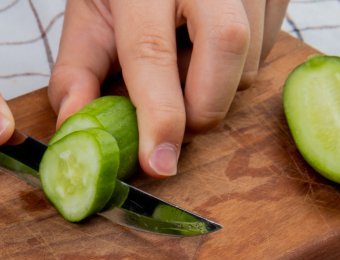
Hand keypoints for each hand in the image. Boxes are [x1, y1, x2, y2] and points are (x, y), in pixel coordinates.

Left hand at [48, 0, 289, 176]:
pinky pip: (267, 52)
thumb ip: (77, 72)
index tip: (160, 163)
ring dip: (218, 88)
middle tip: (176, 118)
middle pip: (225, 49)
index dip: (159, 117)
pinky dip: (237, 68)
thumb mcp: (89, 17)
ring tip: (186, 62)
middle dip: (202, 107)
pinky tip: (208, 46)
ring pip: (249, 62)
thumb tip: (72, 126)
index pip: (153, 53)